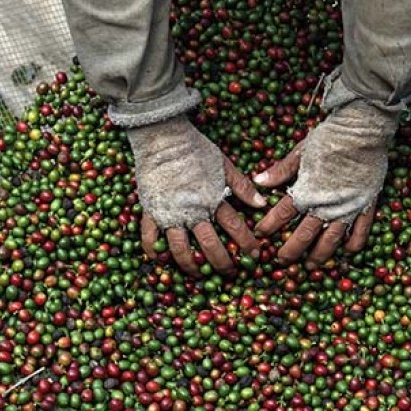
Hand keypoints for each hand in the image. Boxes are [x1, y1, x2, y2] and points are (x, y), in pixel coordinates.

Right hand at [128, 116, 264, 276]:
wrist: (162, 137)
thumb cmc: (195, 148)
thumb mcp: (224, 164)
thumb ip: (242, 186)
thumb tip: (261, 204)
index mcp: (212, 200)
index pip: (235, 228)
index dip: (247, 243)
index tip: (255, 255)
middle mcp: (192, 212)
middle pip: (210, 246)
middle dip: (223, 263)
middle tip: (230, 273)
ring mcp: (169, 214)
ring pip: (181, 250)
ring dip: (191, 266)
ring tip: (199, 274)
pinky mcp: (150, 212)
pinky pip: (149, 238)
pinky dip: (155, 252)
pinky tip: (162, 261)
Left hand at [253, 101, 397, 268]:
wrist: (363, 130)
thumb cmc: (329, 137)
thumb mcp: (300, 152)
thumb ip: (280, 171)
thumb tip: (258, 182)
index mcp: (307, 191)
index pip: (282, 215)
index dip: (269, 226)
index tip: (260, 234)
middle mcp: (326, 205)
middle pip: (304, 235)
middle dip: (290, 251)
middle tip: (281, 261)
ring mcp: (347, 208)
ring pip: (330, 240)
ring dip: (319, 255)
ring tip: (310, 266)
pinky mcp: (366, 206)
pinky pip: (360, 232)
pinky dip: (353, 245)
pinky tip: (346, 253)